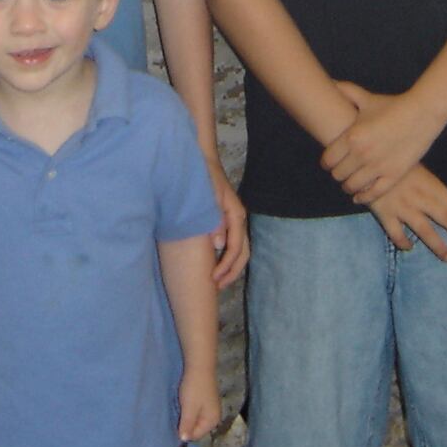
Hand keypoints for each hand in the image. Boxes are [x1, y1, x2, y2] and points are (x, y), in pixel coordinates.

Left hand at [177, 365, 221, 443]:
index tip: (176, 422)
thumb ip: (186, 425)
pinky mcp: (206, 400)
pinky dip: (189, 408)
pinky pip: (196, 410)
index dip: (184, 431)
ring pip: (195, 418)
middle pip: (196, 428)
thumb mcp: (189, 409)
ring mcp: (211, 408)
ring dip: (186, 415)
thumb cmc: (194, 389)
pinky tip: (184, 401)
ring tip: (180, 407)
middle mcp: (214, 417)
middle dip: (185, 423)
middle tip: (177, 413)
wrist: (200, 365)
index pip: (195, 435)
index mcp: (212, 421)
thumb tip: (183, 440)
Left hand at [204, 161, 249, 288]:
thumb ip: (214, 220)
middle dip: (232, 272)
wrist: (203, 160)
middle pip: (243, 252)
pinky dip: (226, 257)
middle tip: (217, 286)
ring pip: (240, 249)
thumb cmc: (205, 177)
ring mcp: (234, 219)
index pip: (236, 247)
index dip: (226, 265)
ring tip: (217, 281)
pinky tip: (214, 262)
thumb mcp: (209, 198)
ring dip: (231, 267)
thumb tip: (219, 244)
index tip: (213, 279)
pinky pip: (232, 242)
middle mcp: (238, 219)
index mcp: (236, 215)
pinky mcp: (227, 219)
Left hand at [320, 82, 445, 204]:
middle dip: (338, 173)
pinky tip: (360, 196)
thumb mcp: (366, 98)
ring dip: (348, 186)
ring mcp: (377, 167)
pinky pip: (372, 194)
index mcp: (351, 137)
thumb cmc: (392, 105)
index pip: (327, 160)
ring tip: (350, 182)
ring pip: (352, 186)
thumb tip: (331, 83)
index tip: (330, 162)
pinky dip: (363, 197)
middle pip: (338, 174)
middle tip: (341, 171)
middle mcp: (361, 154)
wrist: (422, 113)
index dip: (327, 162)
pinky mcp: (393, 176)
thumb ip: (346, 91)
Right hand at [365, 163, 446, 261]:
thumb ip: (428, 182)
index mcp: (429, 183)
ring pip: (424, 230)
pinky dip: (403, 242)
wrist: (364, 156)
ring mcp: (402, 205)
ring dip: (438, 245)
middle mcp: (419, 196)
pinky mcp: (384, 212)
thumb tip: (440, 198)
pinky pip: (396, 232)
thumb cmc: (392, 158)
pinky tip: (408, 247)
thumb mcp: (414, 164)